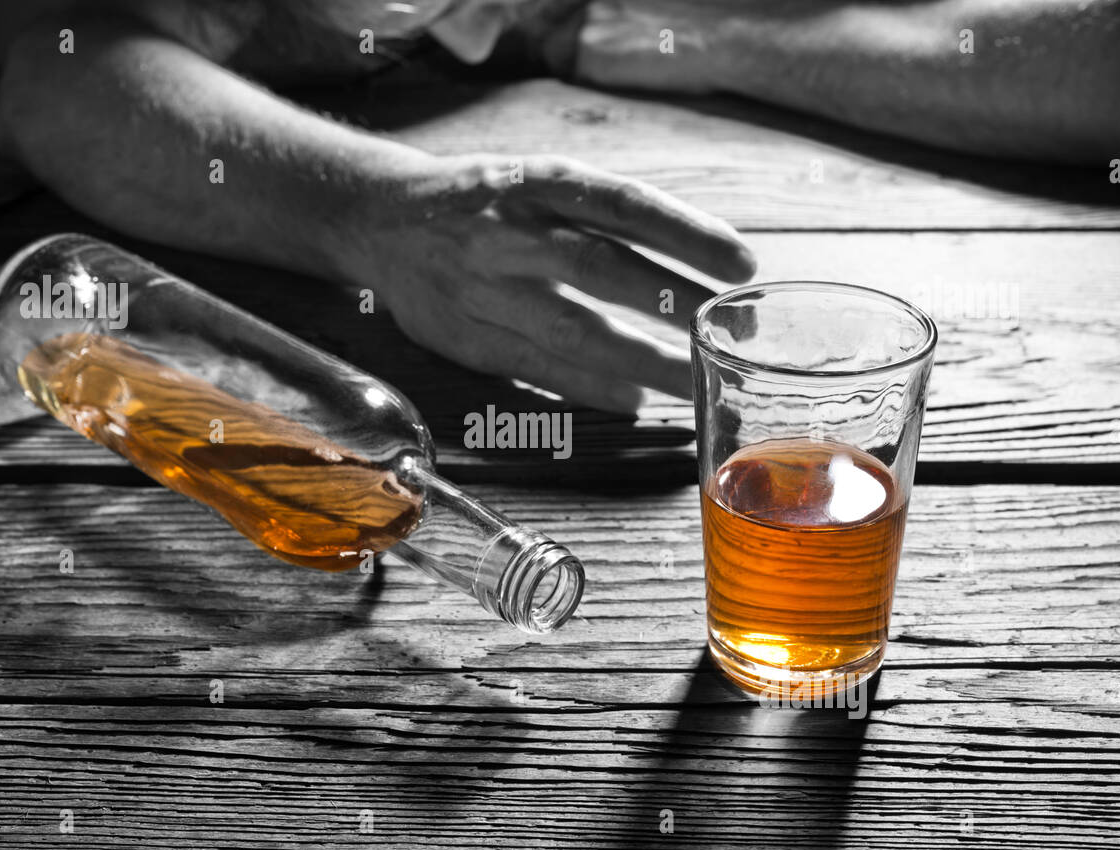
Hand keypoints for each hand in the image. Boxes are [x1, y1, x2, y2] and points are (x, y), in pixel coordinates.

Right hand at [352, 153, 755, 412]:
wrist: (380, 218)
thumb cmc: (482, 201)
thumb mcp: (538, 181)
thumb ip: (601, 216)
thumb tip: (691, 264)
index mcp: (535, 181)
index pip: (622, 204)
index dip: (685, 232)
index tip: (739, 262)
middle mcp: (508, 231)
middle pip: (600, 266)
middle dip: (671, 302)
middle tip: (728, 329)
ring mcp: (482, 288)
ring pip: (570, 328)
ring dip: (640, 359)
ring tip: (694, 377)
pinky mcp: (465, 337)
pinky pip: (537, 368)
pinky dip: (591, 386)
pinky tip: (636, 399)